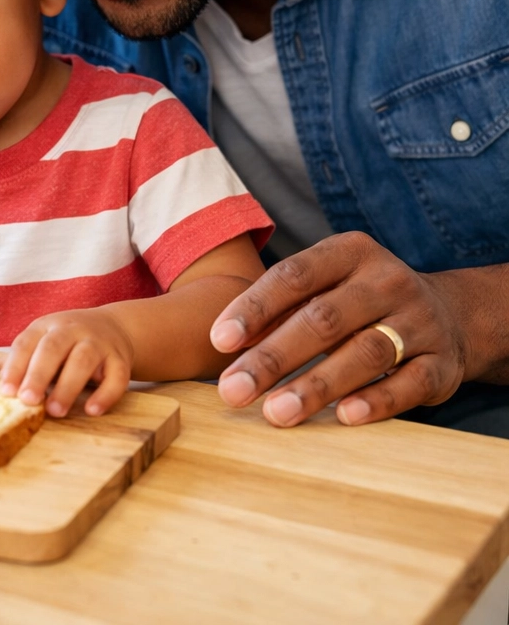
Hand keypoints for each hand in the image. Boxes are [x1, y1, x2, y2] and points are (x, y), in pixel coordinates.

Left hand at [0, 308, 133, 416]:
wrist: (115, 327)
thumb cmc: (69, 341)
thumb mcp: (44, 341)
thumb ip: (24, 356)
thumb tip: (0, 369)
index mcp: (48, 325)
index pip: (27, 342)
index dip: (15, 366)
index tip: (6, 391)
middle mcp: (73, 329)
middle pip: (53, 347)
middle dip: (39, 374)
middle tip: (28, 400)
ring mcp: (98, 342)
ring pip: (83, 360)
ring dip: (68, 386)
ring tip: (55, 411)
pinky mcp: (120, 358)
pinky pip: (116, 376)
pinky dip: (105, 394)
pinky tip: (92, 410)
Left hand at [209, 232, 470, 426]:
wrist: (449, 313)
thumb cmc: (359, 302)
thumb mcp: (324, 287)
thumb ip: (280, 309)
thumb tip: (225, 343)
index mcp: (350, 253)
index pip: (294, 276)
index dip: (254, 307)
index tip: (219, 341)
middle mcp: (387, 281)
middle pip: (323, 319)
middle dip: (273, 357)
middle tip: (233, 390)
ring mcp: (420, 321)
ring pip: (365, 353)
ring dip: (317, 385)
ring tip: (276, 412)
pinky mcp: (442, 364)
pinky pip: (409, 383)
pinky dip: (376, 401)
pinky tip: (343, 417)